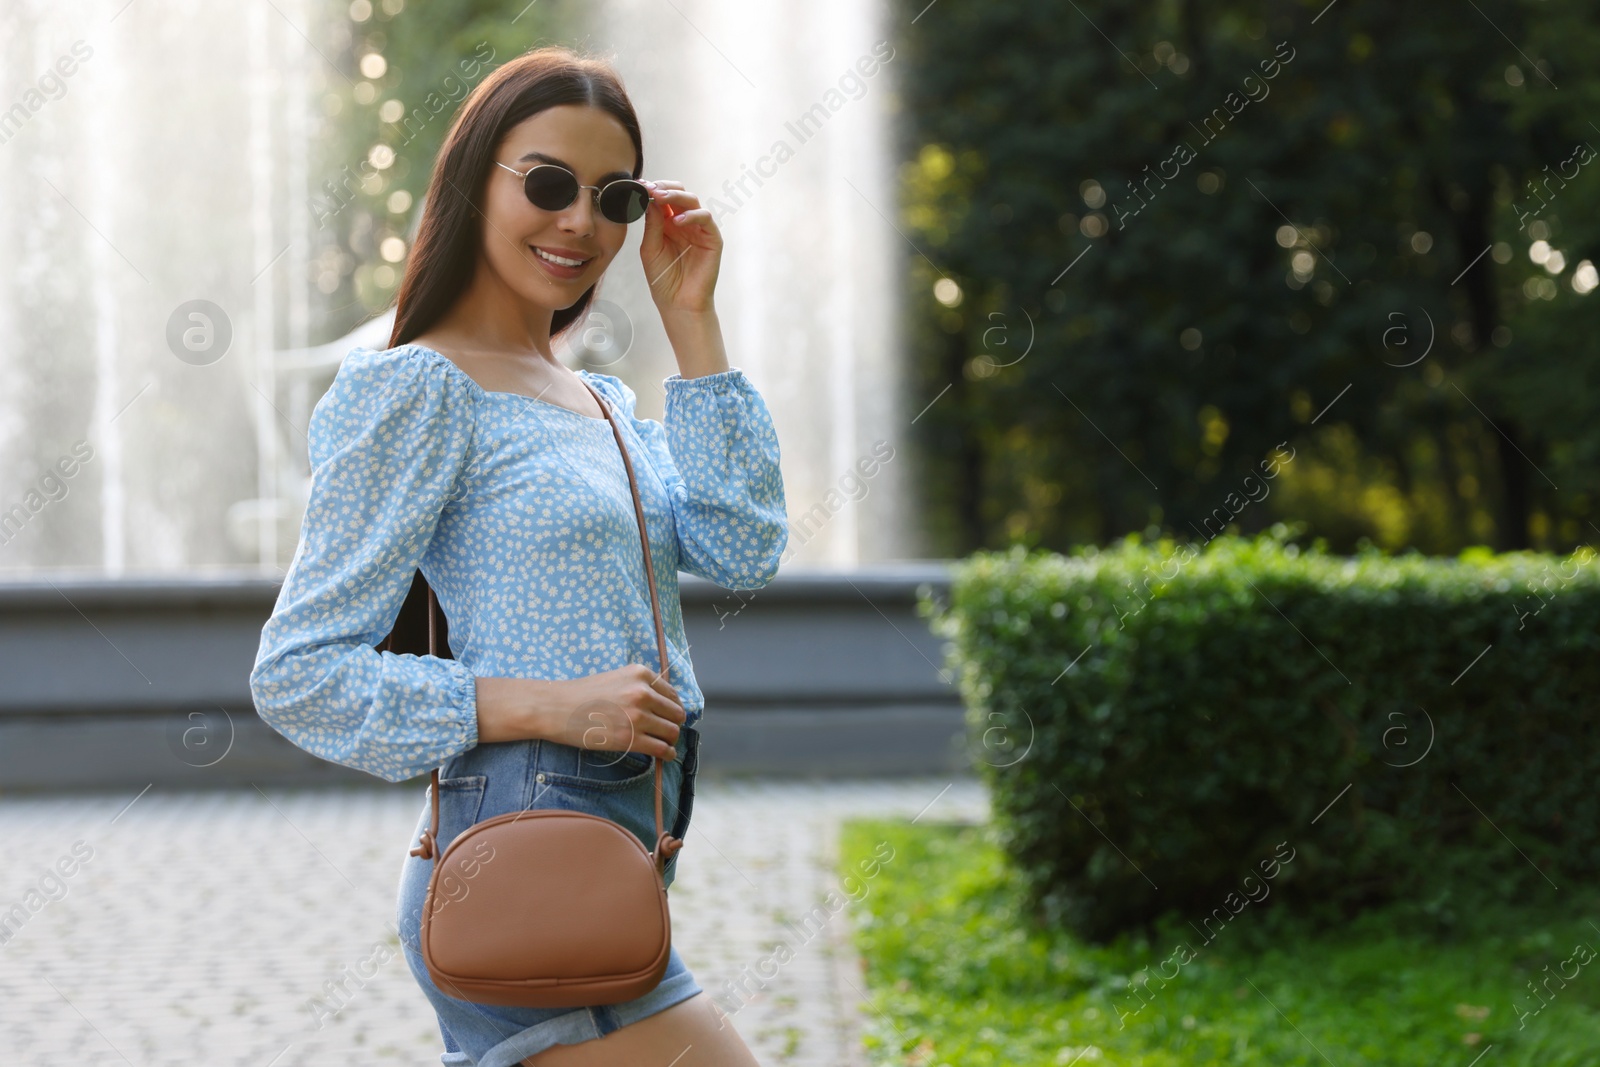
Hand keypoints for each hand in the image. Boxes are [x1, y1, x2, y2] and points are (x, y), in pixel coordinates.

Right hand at [542, 663, 685, 760]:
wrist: (556, 708)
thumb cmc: (582, 694)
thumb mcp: (616, 678)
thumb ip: (639, 687)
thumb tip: (663, 705)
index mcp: (640, 674)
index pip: (672, 695)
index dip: (673, 708)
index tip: (670, 717)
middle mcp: (642, 692)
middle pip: (676, 714)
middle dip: (673, 724)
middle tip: (666, 732)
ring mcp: (637, 716)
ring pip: (672, 732)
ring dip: (671, 740)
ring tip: (665, 745)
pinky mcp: (630, 738)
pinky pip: (661, 749)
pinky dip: (667, 754)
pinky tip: (665, 755)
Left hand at [638, 179, 720, 315]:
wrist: (678, 303)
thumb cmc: (664, 280)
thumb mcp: (650, 249)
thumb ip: (652, 224)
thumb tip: (650, 199)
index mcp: (667, 224)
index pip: (663, 198)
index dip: (652, 189)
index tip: (638, 185)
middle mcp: (684, 223)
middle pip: (679, 193)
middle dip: (664, 187)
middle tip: (650, 188)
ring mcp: (699, 229)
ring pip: (692, 200)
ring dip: (676, 195)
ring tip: (660, 197)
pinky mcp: (712, 239)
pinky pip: (705, 218)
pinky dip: (692, 215)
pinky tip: (678, 221)